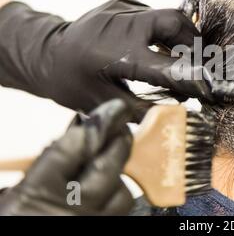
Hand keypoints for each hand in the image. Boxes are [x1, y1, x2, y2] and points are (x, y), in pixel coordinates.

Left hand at [0, 0, 233, 117]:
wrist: (45, 52)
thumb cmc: (71, 82)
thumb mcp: (103, 103)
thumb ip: (142, 108)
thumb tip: (175, 111)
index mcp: (117, 53)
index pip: (167, 65)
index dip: (192, 77)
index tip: (208, 87)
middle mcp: (122, 24)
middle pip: (175, 22)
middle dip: (193, 44)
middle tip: (196, 63)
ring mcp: (122, 8)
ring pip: (167, 15)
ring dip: (179, 36)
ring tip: (181, 56)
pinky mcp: (121, 2)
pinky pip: (152, 13)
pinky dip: (161, 30)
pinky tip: (155, 44)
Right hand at [0, 99, 133, 215]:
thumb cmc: (14, 217)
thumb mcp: (11, 197)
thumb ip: (41, 167)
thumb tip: (72, 138)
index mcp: (36, 194)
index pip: (73, 148)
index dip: (96, 124)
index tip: (110, 110)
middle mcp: (68, 210)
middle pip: (106, 167)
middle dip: (119, 141)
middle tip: (121, 126)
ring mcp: (88, 226)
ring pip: (122, 192)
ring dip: (120, 173)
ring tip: (112, 161)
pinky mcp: (102, 234)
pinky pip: (120, 213)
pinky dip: (117, 197)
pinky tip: (108, 189)